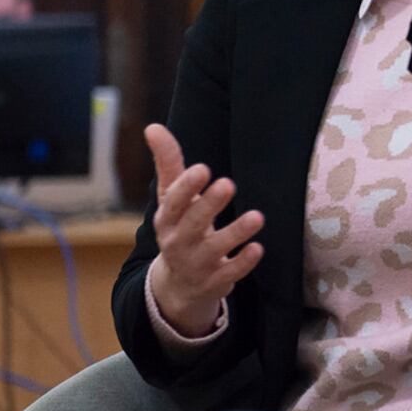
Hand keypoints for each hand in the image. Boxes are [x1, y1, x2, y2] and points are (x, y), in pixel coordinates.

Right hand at [143, 123, 263, 336]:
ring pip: (215, 248)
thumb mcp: (171, 198)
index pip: (173, 202)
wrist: (178, 284)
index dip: (186, 187)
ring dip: (235, 232)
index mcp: (166, 218)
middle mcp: (178, 241)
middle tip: (228, 183)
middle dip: (209, 205)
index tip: (203, 168)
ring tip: (258, 216)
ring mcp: (197, 263)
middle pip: (192, 223)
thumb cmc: (179, 226)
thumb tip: (153, 126)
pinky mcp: (215, 280)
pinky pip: (230, 273)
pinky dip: (243, 262)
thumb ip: (168, 163)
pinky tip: (258, 248)